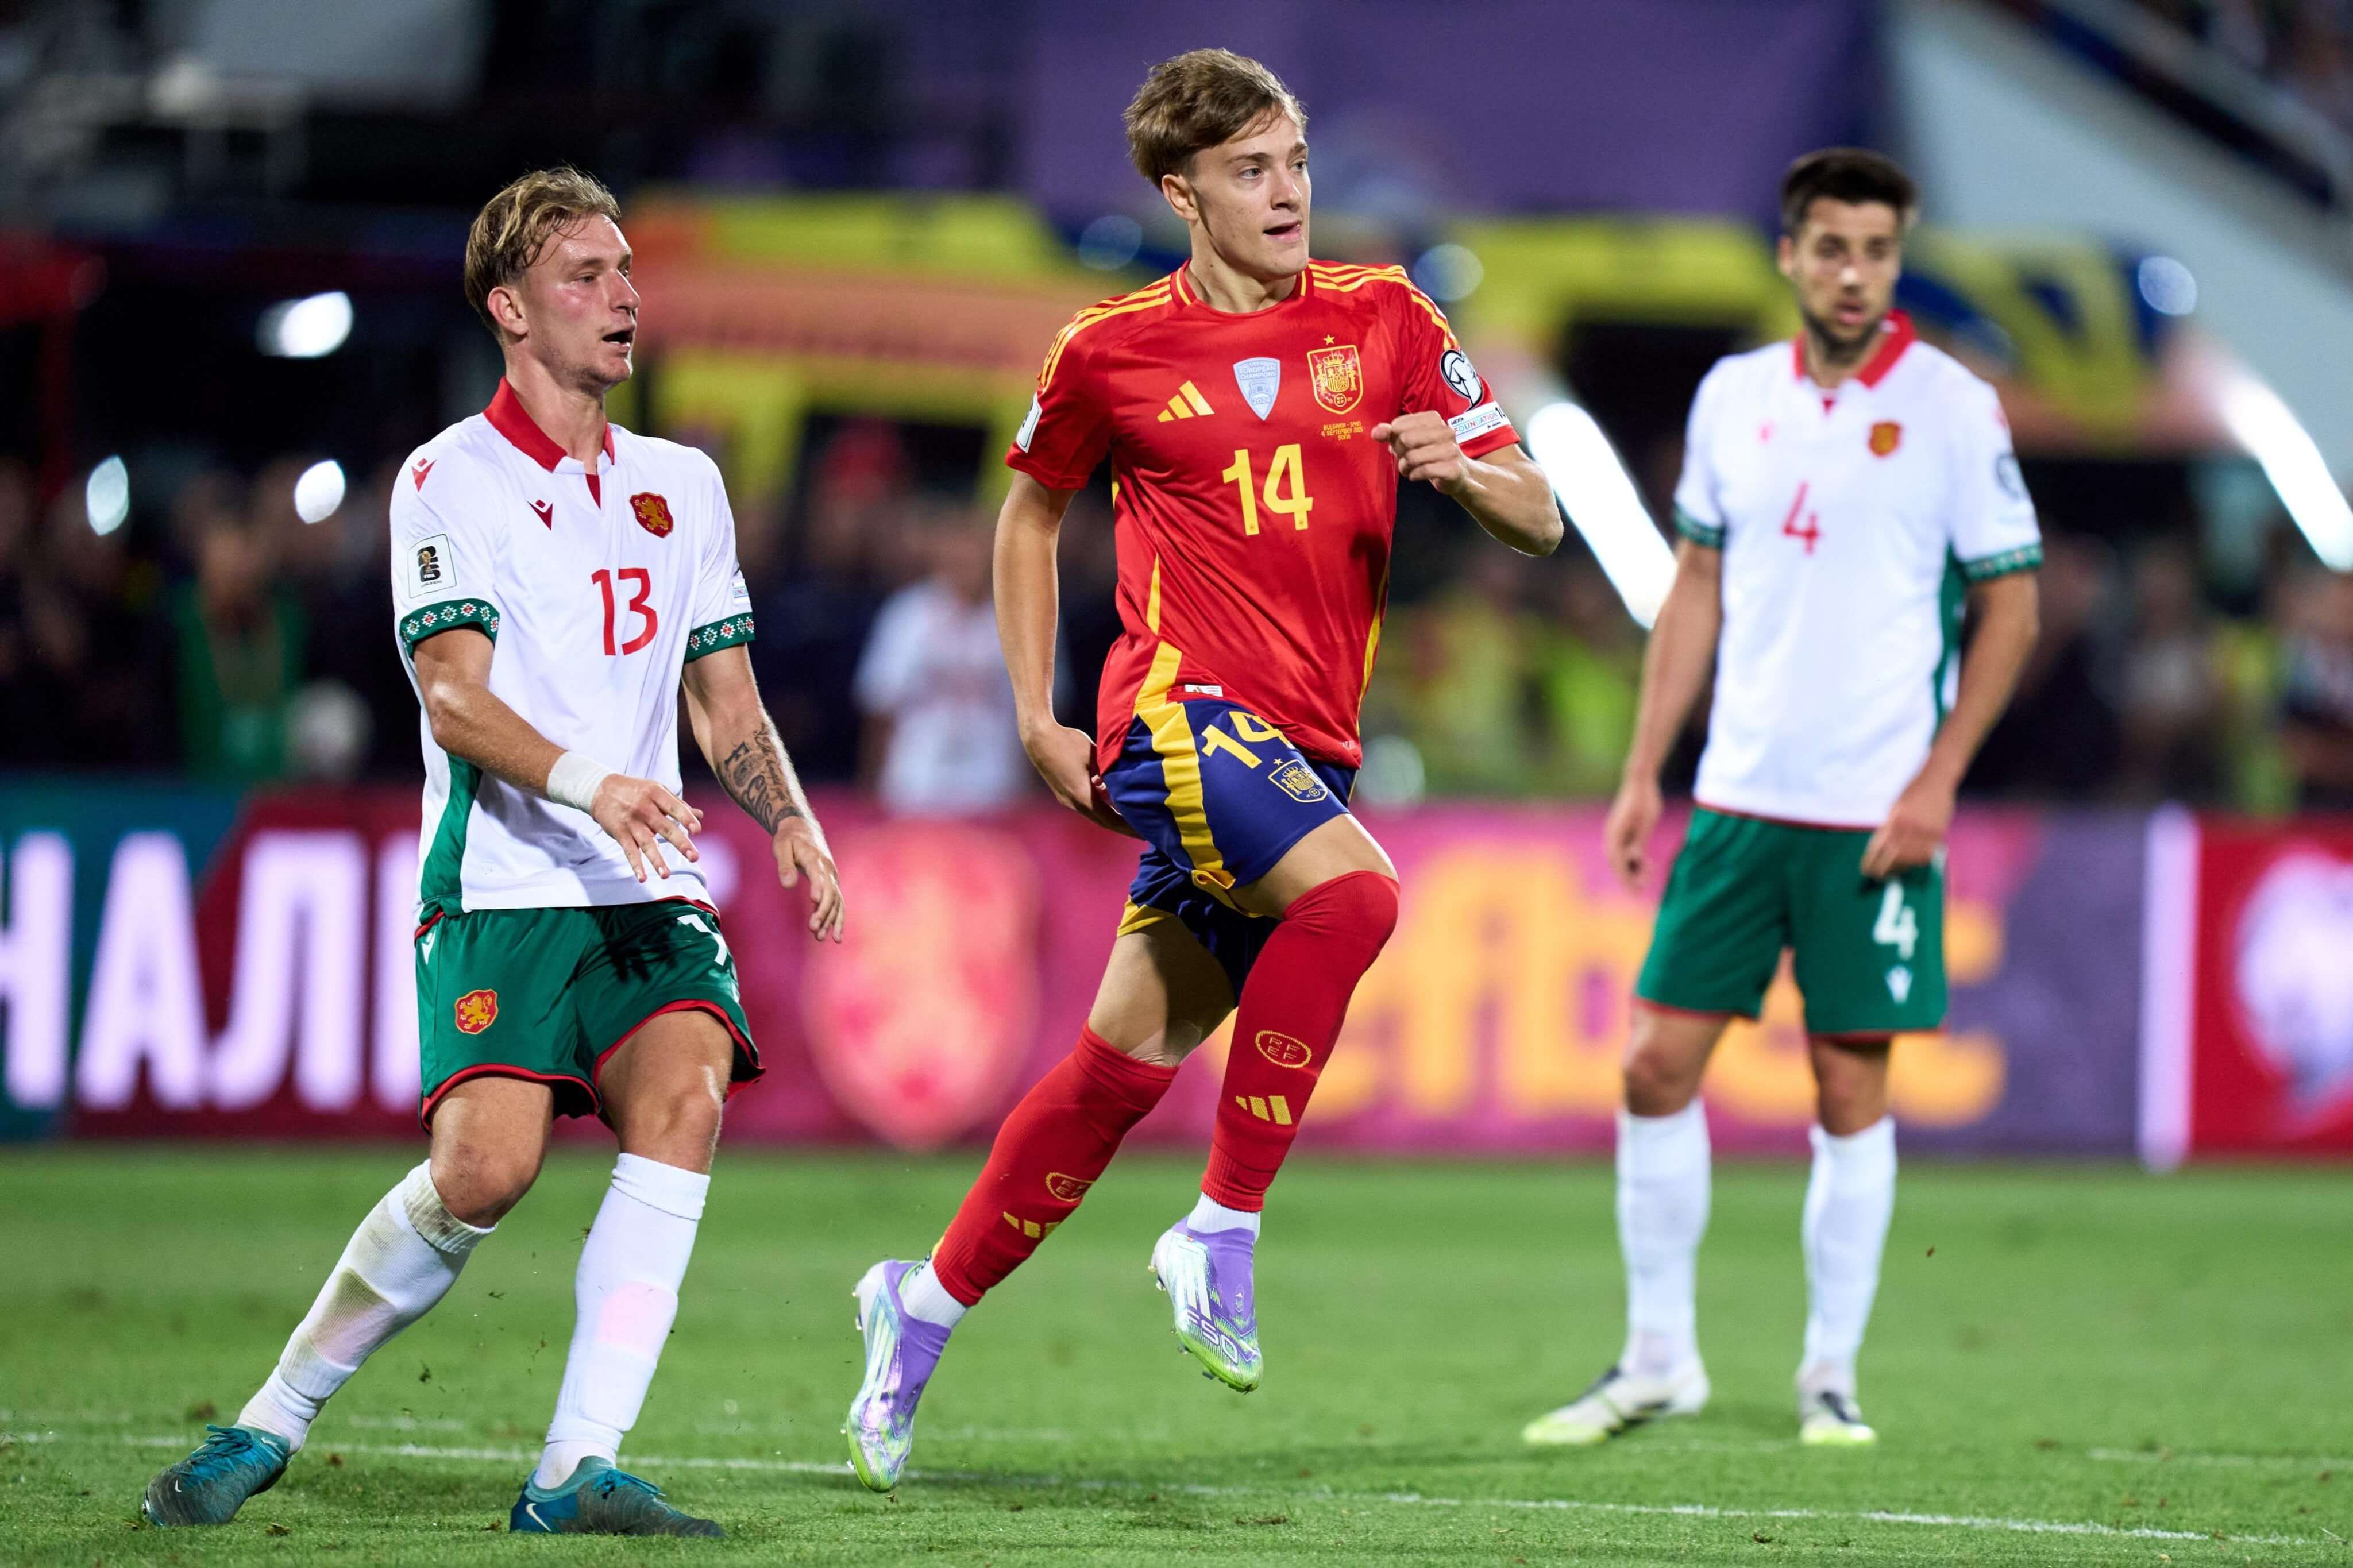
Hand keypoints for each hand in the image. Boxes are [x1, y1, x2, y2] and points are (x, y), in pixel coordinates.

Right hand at [589, 774, 701, 883]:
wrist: (601, 790)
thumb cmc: (635, 791)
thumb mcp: (657, 791)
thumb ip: (678, 805)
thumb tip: (700, 815)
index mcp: (657, 794)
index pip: (675, 807)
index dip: (686, 818)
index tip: (697, 830)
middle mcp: (645, 809)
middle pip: (665, 828)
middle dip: (680, 843)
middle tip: (694, 857)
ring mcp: (632, 823)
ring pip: (647, 843)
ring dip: (656, 860)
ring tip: (666, 875)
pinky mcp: (620, 834)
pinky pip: (629, 851)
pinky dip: (635, 865)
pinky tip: (642, 878)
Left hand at [772, 817, 844, 942]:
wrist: (802, 829)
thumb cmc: (789, 838)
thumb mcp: (781, 847)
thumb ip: (784, 865)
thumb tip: (788, 885)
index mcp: (815, 859)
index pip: (819, 875)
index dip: (818, 888)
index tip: (815, 902)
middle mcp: (828, 870)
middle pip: (831, 893)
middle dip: (823, 912)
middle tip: (813, 929)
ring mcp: (832, 877)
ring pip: (836, 901)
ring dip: (830, 920)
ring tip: (822, 938)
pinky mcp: (832, 884)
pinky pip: (838, 903)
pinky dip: (837, 919)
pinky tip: (834, 936)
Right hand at [1023, 720, 1135, 836]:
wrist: (1038, 738)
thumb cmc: (1068, 743)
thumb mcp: (1095, 757)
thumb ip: (1110, 774)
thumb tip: (1126, 785)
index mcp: (1083, 797)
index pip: (1111, 820)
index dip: (1128, 827)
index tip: (1144, 832)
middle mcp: (1073, 803)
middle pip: (1103, 821)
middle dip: (1123, 826)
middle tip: (1142, 830)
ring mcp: (1066, 799)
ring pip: (1094, 813)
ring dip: (1112, 817)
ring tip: (1131, 818)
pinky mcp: (1063, 793)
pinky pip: (1086, 805)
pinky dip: (1102, 807)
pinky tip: (1112, 800)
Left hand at [1369, 411, 1468, 491]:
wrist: (1456, 473)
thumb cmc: (1428, 453)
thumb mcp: (1408, 440)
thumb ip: (1391, 434)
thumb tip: (1376, 432)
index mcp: (1433, 419)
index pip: (1399, 425)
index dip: (1394, 438)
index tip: (1402, 444)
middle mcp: (1445, 431)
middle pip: (1405, 440)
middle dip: (1400, 453)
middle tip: (1406, 458)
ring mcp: (1451, 450)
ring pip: (1412, 457)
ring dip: (1405, 467)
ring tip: (1411, 468)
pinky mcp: (1452, 469)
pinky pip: (1423, 471)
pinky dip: (1414, 475)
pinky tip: (1418, 474)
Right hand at [1604, 774, 1663, 891]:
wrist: (1640, 781)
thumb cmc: (1645, 800)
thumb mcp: (1646, 822)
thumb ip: (1639, 840)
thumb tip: (1633, 858)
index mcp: (1615, 834)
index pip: (1618, 862)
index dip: (1627, 878)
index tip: (1637, 889)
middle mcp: (1611, 835)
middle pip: (1617, 863)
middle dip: (1629, 876)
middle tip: (1644, 887)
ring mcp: (1615, 833)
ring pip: (1620, 858)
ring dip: (1633, 867)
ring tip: (1649, 872)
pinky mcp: (1622, 831)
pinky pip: (1624, 850)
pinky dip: (1633, 859)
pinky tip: (1646, 862)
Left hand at [1862, 773, 1954, 879]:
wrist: (1936, 779)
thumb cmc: (1912, 792)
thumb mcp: (1895, 807)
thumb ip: (1889, 827)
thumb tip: (1880, 850)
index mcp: (1895, 818)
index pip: (1880, 846)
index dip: (1872, 861)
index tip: (1865, 869)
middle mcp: (1909, 825)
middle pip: (1894, 856)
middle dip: (1883, 868)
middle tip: (1876, 875)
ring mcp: (1926, 830)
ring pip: (1911, 858)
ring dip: (1900, 867)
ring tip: (1892, 872)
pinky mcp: (1939, 833)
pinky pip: (1927, 854)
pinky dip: (1916, 861)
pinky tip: (1909, 863)